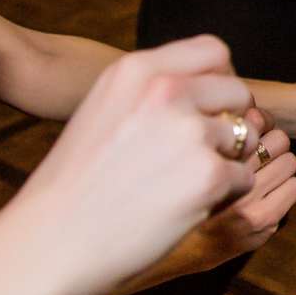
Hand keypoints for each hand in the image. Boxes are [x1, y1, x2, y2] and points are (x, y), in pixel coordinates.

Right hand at [18, 37, 295, 293]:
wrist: (49, 243)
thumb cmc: (75, 185)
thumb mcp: (104, 111)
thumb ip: (152, 90)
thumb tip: (209, 85)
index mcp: (136, 70)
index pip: (214, 51)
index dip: (221, 81)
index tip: (210, 110)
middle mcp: (165, 91)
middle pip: (238, 93)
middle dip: (231, 124)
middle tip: (200, 156)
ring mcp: (189, 133)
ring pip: (246, 138)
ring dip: (227, 163)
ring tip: (181, 186)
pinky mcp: (208, 175)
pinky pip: (244, 177)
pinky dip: (225, 196)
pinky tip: (184, 208)